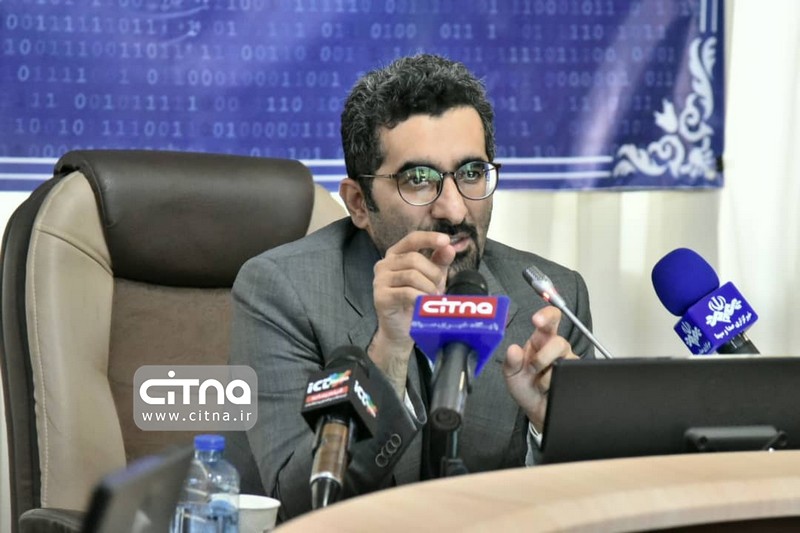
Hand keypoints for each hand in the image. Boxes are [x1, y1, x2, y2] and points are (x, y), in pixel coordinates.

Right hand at [368, 231, 454, 394]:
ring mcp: (380, 280)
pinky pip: (407, 292)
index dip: (429, 238)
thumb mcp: (432, 277)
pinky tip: (424, 304)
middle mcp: (384, 264)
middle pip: (414, 258)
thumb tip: (449, 247)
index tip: (446, 240)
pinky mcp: (381, 297)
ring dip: (428, 287)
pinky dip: (421, 298)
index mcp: (395, 255)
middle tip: (440, 288)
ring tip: (433, 298)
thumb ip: (439, 261)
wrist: (401, 329)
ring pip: (411, 275)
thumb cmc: (416, 300)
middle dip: (433, 273)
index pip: (412, 239)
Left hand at [503, 306, 577, 431]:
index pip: (550, 320)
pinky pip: (571, 376)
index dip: (547, 316)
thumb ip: (510, 361)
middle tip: (533, 369)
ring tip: (539, 385)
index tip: (537, 320)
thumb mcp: (511, 374)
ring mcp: (568, 362)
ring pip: (566, 360)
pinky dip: (555, 385)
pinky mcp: (575, 376)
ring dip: (548, 375)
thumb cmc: (525, 387)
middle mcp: (556, 349)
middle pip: (559, 341)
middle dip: (544, 356)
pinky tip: (550, 390)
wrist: (536, 410)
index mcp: (540, 341)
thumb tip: (513, 349)